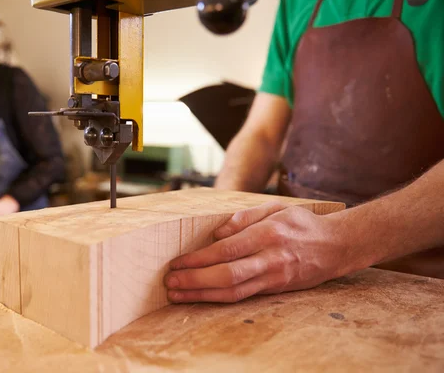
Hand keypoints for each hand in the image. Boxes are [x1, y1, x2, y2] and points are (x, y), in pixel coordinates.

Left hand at [164, 202, 353, 302]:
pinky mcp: (275, 290)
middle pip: (227, 276)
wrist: (337, 246)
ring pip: (233, 292)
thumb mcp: (276, 208)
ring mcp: (273, 277)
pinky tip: (202, 298)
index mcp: (267, 234)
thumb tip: (218, 233)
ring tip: (178, 295)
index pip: (226, 250)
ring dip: (202, 296)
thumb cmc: (302, 224)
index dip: (199, 259)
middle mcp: (270, 259)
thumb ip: (245, 218)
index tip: (178, 262)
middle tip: (170, 282)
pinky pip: (243, 297)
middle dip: (195, 281)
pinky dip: (219, 299)